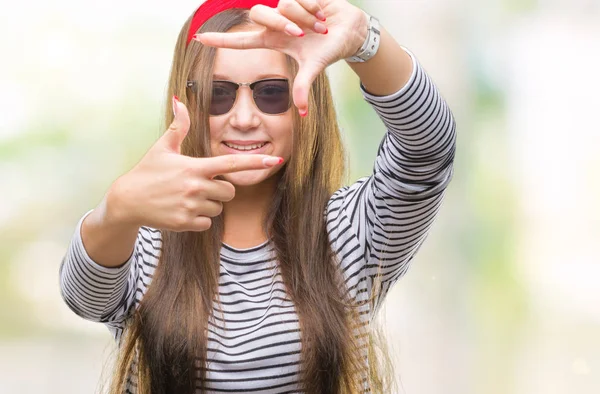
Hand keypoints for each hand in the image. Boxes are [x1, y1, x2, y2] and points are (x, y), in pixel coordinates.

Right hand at [107, 97, 283, 231]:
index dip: (255, 162)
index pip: (231, 164)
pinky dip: (199, 219)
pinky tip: (182, 211)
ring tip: (186, 198)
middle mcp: (196, 187)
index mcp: (195, 167)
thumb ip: (178, 126)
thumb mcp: (162, 147)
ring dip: (208, 205)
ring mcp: (191, 206)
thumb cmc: (147, 171)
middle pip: (230, 192)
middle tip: (198, 186)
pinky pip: (207, 223)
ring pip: (219, 209)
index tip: (275, 161)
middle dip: (220, 190)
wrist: (127, 201)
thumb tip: (179, 99)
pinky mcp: (186, 223)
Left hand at [194, 0, 366, 114]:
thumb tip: (303, 113)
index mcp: (274, 41)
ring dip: (304, 17)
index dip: (221, 42)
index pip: (241, 42)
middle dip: (283, 23)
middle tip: (303, 33)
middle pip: (260, 15)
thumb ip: (304, 86)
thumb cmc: (328, 50)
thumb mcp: (314, 68)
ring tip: (319, 26)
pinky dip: (313, 7)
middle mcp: (276, 23)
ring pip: (282, 5)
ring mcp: (285, 8)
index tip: (199, 39)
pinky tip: (322, 13)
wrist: (350, 31)